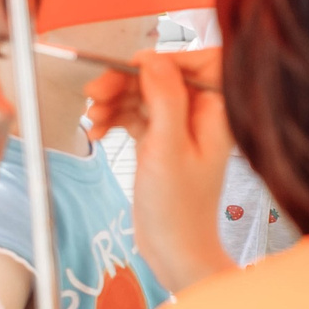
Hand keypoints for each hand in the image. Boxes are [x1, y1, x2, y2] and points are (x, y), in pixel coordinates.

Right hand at [88, 49, 234, 290]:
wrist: (173, 250)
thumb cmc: (179, 209)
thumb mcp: (167, 148)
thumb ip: (165, 99)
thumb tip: (155, 58)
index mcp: (216, 113)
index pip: (199, 63)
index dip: (165, 59)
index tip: (133, 66)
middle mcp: (200, 116)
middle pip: (162, 77)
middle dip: (127, 82)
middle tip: (95, 91)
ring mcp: (178, 128)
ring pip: (143, 95)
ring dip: (114, 101)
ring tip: (92, 117)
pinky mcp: (159, 141)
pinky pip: (134, 116)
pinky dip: (114, 119)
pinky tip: (96, 131)